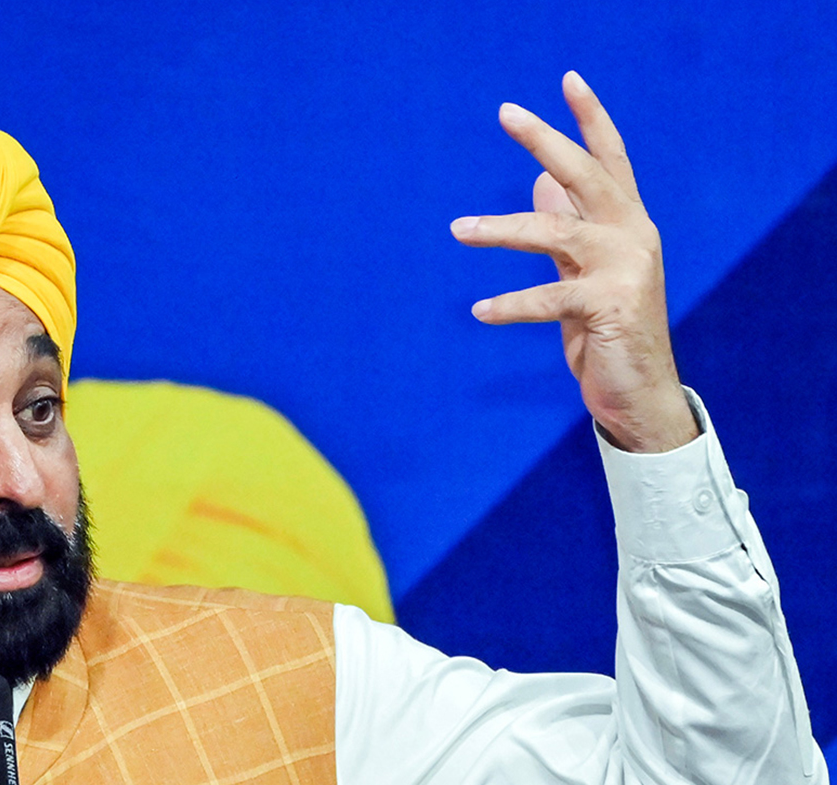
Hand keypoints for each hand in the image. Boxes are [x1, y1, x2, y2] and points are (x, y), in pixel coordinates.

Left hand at [451, 71, 697, 452]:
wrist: (640, 392)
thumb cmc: (608, 329)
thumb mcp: (583, 272)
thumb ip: (566, 228)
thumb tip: (538, 182)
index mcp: (627, 222)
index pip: (610, 158)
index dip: (590, 117)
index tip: (567, 79)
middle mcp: (632, 235)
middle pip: (586, 174)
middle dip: (546, 140)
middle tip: (506, 111)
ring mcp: (624, 270)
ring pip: (555, 233)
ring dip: (501, 229)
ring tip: (457, 229)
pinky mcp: (609, 308)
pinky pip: (548, 300)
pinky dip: (510, 305)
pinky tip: (479, 311)